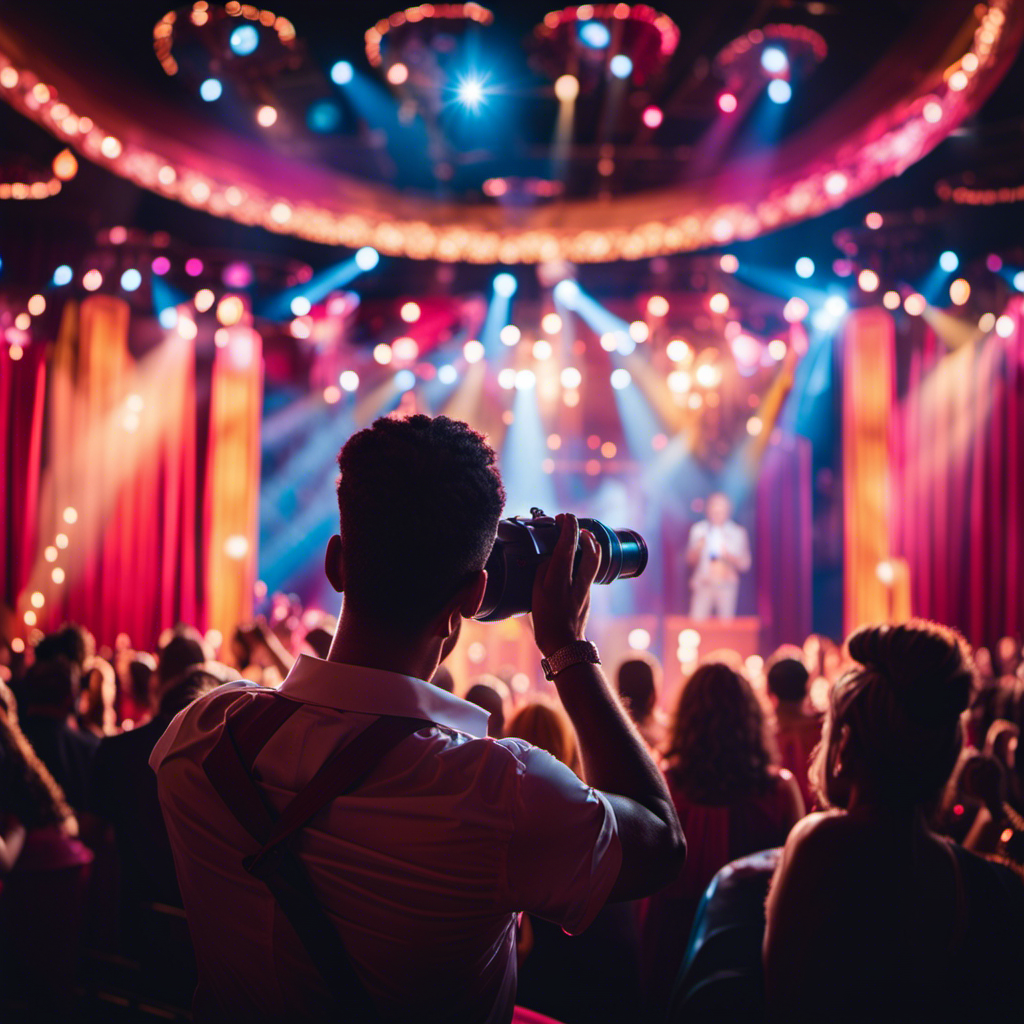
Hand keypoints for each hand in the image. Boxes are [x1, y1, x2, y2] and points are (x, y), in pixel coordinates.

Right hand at [530, 513, 600, 656]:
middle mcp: (575, 583)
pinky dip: (588, 557)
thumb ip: (542, 574)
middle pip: (589, 551)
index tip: (565, 517)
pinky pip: (591, 569)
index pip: (566, 548)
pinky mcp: (588, 594)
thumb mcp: (535, 597)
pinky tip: (580, 556)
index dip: (568, 529)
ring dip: (591, 543)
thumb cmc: (546, 624)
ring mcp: (585, 589)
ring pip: (595, 560)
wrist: (564, 646)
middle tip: (574, 524)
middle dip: (583, 532)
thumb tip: (550, 558)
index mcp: (558, 582)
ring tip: (583, 535)